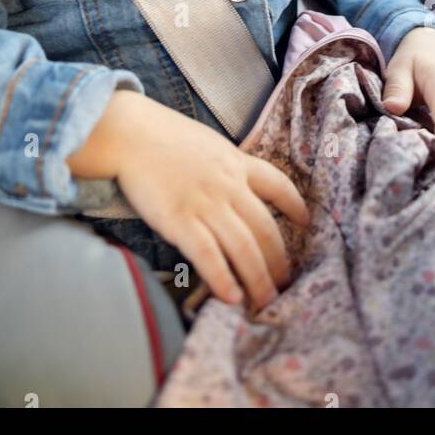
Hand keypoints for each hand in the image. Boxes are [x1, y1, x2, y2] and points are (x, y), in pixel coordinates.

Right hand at [112, 95, 310, 310]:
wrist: (129, 134)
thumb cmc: (161, 135)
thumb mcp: (206, 142)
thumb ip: (222, 164)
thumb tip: (231, 183)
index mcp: (235, 162)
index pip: (277, 184)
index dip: (295, 204)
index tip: (305, 221)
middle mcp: (228, 185)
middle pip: (265, 228)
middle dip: (279, 260)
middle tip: (285, 283)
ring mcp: (206, 204)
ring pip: (244, 247)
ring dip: (258, 278)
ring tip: (266, 300)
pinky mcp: (180, 221)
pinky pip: (209, 256)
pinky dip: (223, 279)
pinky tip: (232, 297)